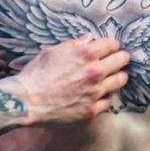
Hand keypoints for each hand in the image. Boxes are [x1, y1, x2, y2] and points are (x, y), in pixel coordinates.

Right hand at [11, 36, 129, 124]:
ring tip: (112, 77)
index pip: (113, 44)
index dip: (112, 46)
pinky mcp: (91, 110)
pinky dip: (106, 96)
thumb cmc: (36, 74)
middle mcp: (94, 72)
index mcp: (85, 54)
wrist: (27, 102)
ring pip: (120, 81)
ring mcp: (95, 92)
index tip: (110, 49)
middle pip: (122, 61)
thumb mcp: (52, 51)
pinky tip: (100, 94)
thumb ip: (74, 45)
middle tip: (118, 61)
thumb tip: (89, 40)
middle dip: (121, 59)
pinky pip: (109, 101)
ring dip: (118, 77)